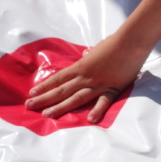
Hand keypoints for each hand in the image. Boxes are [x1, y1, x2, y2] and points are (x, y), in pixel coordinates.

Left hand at [25, 34, 144, 123]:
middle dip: (44, 98)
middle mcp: (86, 77)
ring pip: (76, 98)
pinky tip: (90, 119)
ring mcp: (99, 84)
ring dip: (61, 107)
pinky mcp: (113, 88)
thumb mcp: (98, 48)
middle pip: (61, 90)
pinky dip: (97, 110)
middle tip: (29, 106)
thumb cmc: (114, 42)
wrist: (131, 42)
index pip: (58, 78)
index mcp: (81, 66)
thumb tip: (86, 54)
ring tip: (46, 114)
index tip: (31, 93)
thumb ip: (90, 55)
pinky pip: (103, 101)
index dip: (44, 86)